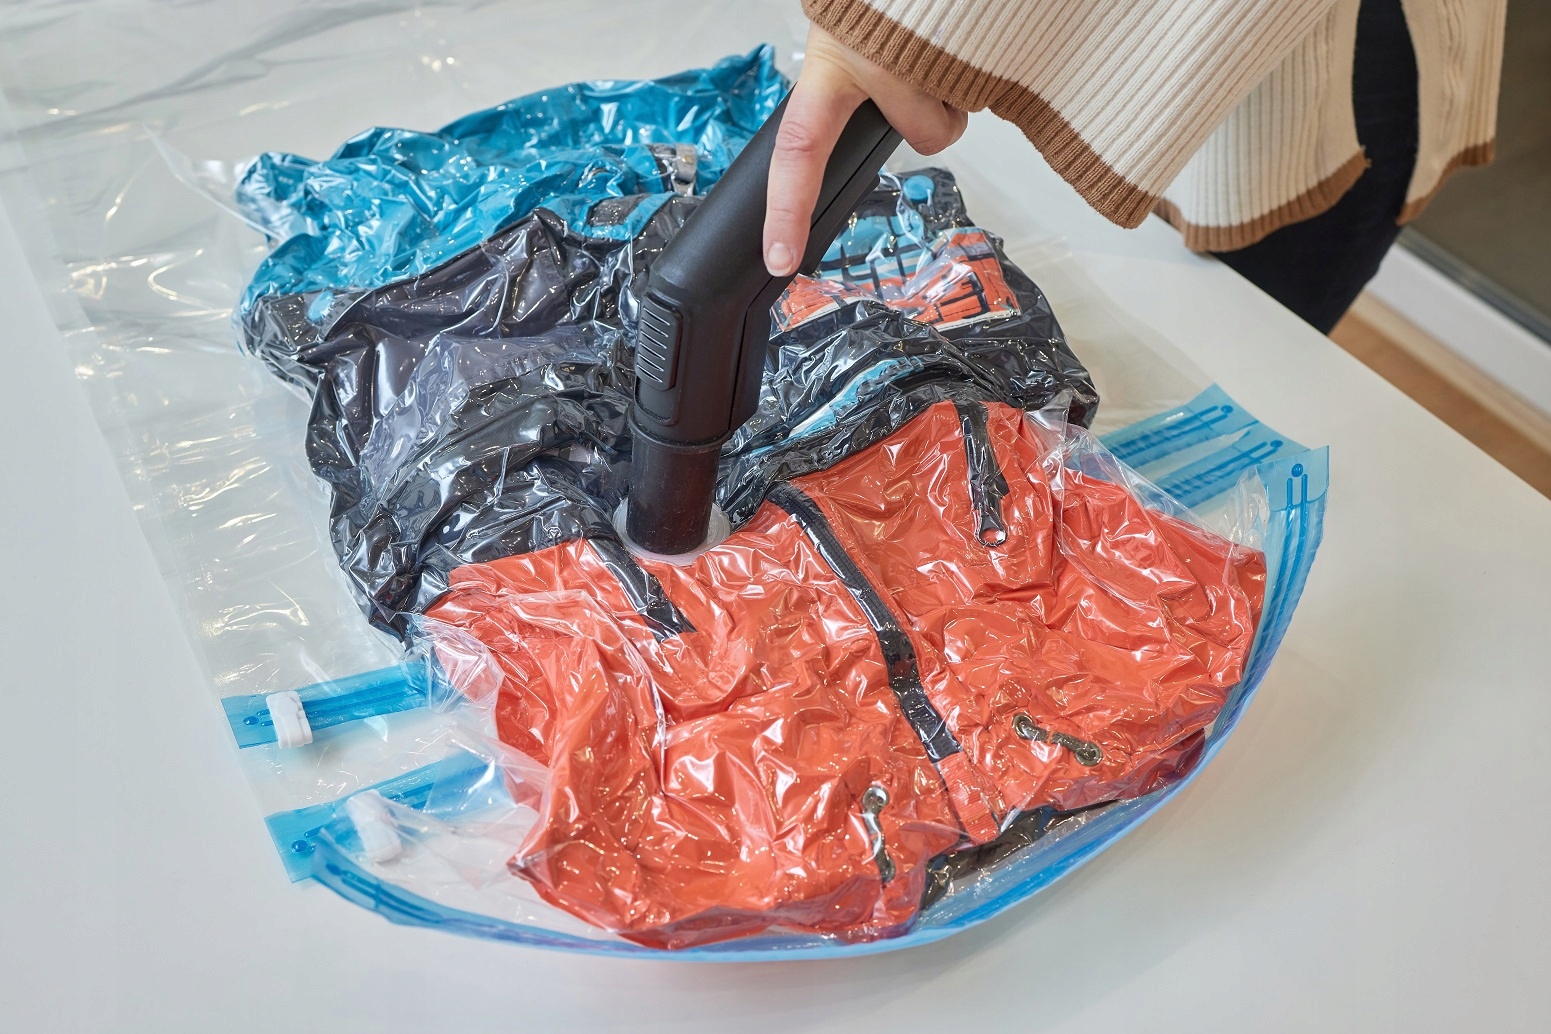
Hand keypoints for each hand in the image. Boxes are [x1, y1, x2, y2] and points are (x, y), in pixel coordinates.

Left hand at [764, 25, 968, 276]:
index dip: (787, 208)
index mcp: (833, 61)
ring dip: (963, 78)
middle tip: (925, 70)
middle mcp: (879, 60)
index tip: (779, 256)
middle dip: (936, 115)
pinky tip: (973, 28)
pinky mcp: (974, 42)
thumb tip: (862, 122)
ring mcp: (932, 52)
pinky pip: (993, 76)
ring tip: (947, 35)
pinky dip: (989, 60)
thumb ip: (847, 78)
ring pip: (965, 103)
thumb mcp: (847, 28)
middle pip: (928, 133)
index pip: (800, 149)